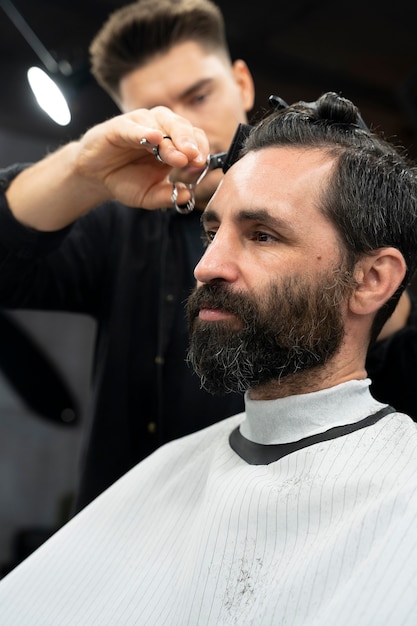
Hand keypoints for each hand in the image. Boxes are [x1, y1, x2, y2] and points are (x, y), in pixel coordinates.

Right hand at [75, 106, 208, 208]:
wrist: (96, 177)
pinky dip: (144, 131)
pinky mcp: (120, 126)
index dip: (201, 150)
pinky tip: (153, 138)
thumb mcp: (149, 195)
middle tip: (194, 158)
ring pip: (162, 123)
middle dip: (190, 142)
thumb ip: (168, 196)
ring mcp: (141, 124)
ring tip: (178, 156)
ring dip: (172, 139)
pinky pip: (134, 127)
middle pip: (182, 127)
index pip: (194, 139)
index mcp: (174, 144)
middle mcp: (161, 128)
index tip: (201, 165)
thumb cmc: (126, 181)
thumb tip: (187, 196)